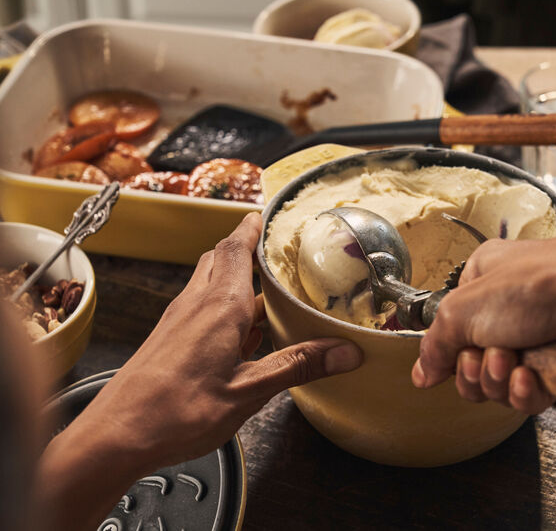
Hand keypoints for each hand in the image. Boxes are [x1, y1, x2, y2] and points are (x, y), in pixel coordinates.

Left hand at [54, 212, 362, 470]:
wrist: (115, 436)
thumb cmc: (176, 413)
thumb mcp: (249, 392)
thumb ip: (297, 366)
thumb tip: (344, 351)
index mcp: (220, 307)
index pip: (237, 249)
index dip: (253, 228)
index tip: (269, 214)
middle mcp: (195, 304)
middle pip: (221, 258)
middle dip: (247, 247)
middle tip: (274, 248)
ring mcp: (178, 320)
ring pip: (209, 282)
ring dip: (236, 277)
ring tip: (267, 291)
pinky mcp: (168, 339)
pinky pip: (199, 308)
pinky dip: (223, 306)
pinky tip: (241, 335)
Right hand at [413, 236, 555, 414]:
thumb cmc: (541, 284)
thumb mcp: (464, 310)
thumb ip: (435, 346)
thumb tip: (421, 374)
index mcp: (484, 277)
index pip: (452, 328)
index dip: (452, 351)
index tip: (461, 354)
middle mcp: (511, 303)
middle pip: (474, 360)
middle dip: (479, 370)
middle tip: (492, 358)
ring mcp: (540, 331)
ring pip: (503, 380)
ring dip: (501, 381)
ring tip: (515, 367)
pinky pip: (534, 391)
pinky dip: (528, 392)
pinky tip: (533, 379)